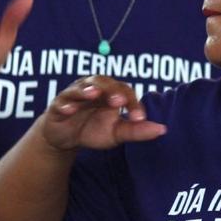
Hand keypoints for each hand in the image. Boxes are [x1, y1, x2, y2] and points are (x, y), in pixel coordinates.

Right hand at [38, 76, 165, 151]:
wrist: (65, 138)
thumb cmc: (93, 130)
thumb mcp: (116, 133)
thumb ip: (137, 130)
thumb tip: (163, 129)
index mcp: (111, 92)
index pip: (125, 91)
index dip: (132, 103)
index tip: (139, 118)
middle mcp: (93, 88)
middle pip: (104, 83)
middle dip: (112, 91)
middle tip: (119, 102)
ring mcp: (74, 95)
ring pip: (82, 87)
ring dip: (87, 90)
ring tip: (93, 94)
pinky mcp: (58, 104)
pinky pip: (62, 101)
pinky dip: (66, 104)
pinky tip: (69, 109)